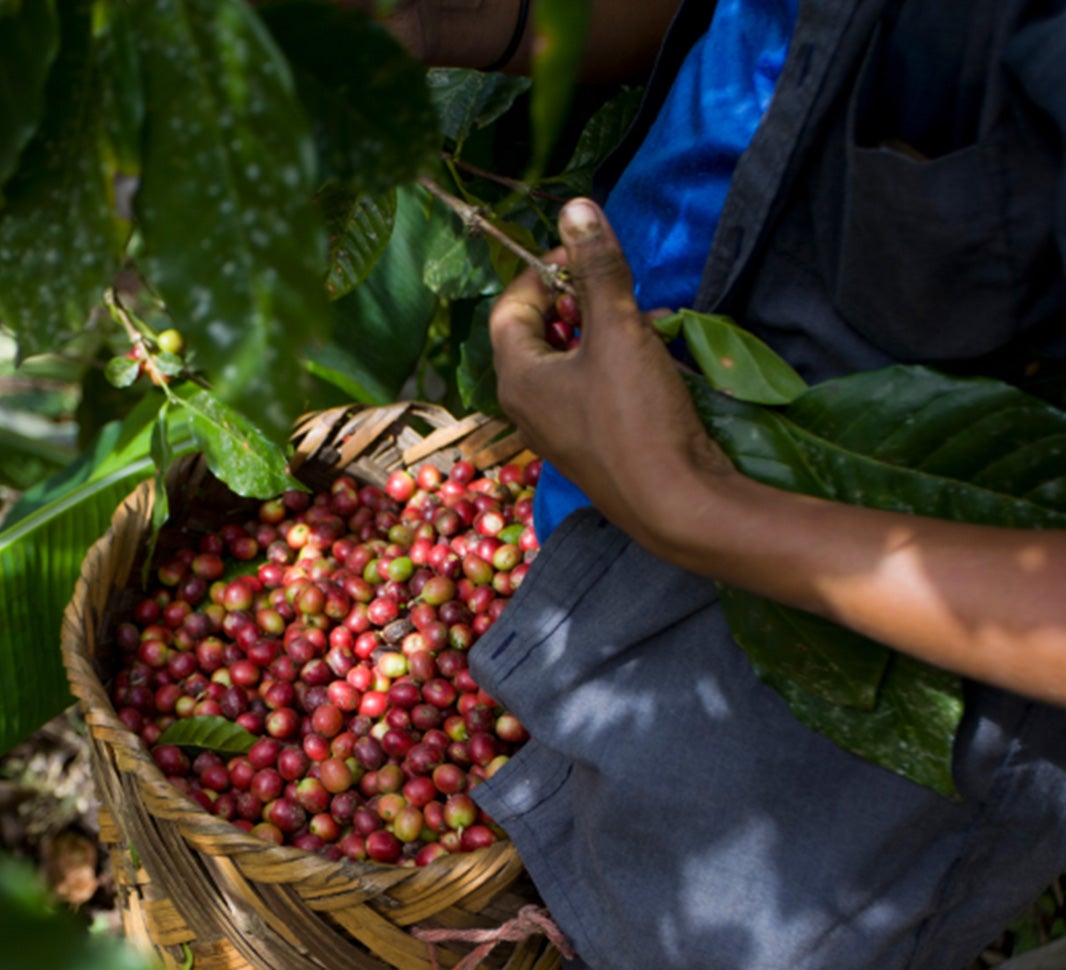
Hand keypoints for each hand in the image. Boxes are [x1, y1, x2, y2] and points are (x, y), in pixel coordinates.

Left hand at [490, 198, 735, 551]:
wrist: (676, 505)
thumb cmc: (636, 416)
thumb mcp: (618, 330)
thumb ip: (598, 268)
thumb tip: (576, 208)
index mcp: (517, 375)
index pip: (510, 308)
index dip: (540, 273)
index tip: (580, 254)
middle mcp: (526, 406)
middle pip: (536, 335)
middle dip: (575, 301)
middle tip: (613, 288)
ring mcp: (556, 432)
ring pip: (567, 364)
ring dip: (599, 333)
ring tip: (640, 319)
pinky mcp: (589, 447)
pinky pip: (588, 392)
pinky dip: (611, 367)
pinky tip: (650, 362)